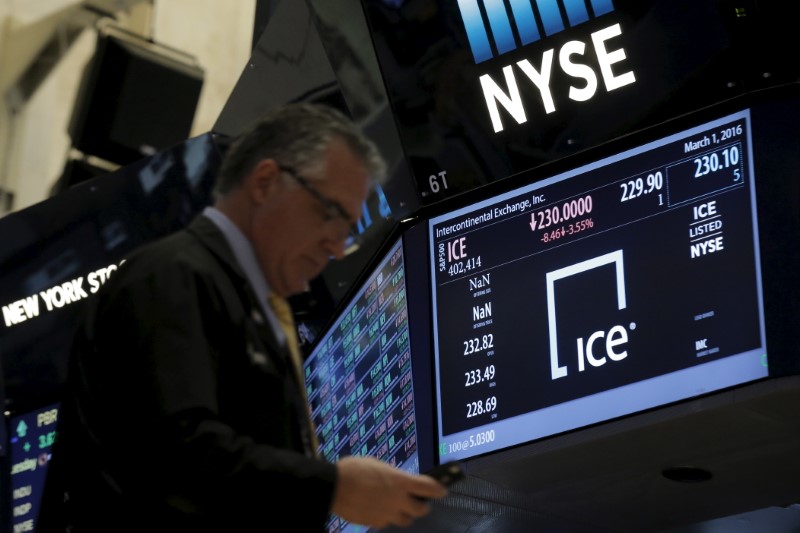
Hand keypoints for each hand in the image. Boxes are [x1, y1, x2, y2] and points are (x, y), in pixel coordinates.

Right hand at [331, 456, 448, 528]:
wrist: (334, 486)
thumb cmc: (354, 469)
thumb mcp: (378, 466)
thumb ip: (392, 477)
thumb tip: (397, 482)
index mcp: (400, 482)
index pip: (429, 488)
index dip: (438, 489)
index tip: (442, 490)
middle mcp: (398, 500)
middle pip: (421, 510)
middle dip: (422, 506)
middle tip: (419, 502)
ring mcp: (387, 514)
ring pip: (405, 520)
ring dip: (405, 514)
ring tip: (398, 507)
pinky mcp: (375, 523)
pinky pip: (387, 522)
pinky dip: (386, 517)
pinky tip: (378, 509)